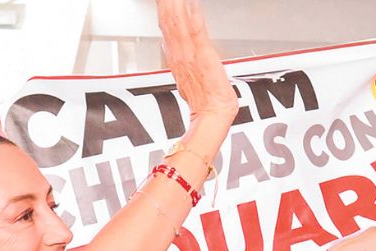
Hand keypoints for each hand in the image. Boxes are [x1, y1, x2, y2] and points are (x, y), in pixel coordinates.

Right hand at [158, 0, 236, 120]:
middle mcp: (179, 53)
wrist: (212, 114)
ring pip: (178, 22)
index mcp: (176, 57)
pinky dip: (192, 16)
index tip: (164, 0)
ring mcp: (190, 53)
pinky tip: (190, 3)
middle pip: (169, 20)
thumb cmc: (204, 101)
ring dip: (174, 4)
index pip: (167, 26)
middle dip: (166, 3)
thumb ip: (180, 62)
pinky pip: (196, 31)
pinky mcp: (203, 55)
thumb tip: (171, 50)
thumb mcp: (187, 78)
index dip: (163, 9)